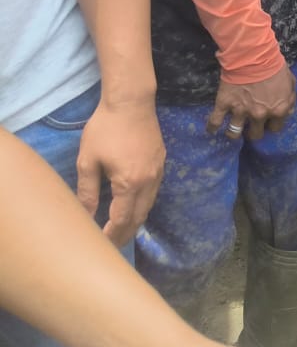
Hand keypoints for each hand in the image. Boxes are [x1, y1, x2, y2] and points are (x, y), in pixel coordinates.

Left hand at [76, 97, 164, 245]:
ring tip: (122, 230)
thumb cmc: (105, 130)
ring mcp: (158, 172)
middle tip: (112, 245)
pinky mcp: (161, 162)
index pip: (122, 218)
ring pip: (149, 205)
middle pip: (139, 216)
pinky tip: (132, 205)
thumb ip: (88, 191)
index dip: (112, 234)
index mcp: (130, 183)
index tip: (101, 244)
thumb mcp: (88, 160)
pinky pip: (153, 192)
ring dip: (136, 220)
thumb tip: (86, 215)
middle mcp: (149, 181)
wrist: (132, 102)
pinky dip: (142, 204)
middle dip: (126, 233)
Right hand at [209, 66, 295, 142]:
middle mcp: (260, 115)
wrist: (253, 55)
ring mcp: (240, 111)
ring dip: (234, 133)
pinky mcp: (224, 104)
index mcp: (278, 110)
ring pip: (234, 133)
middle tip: (251, 126)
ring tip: (233, 131)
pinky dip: (212, 127)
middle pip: (256, 134)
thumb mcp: (290, 83)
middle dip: (254, 131)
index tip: (268, 122)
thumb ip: (290, 100)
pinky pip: (215, 121)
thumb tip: (288, 111)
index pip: (276, 128)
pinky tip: (211, 130)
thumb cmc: (274, 67)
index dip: (272, 124)